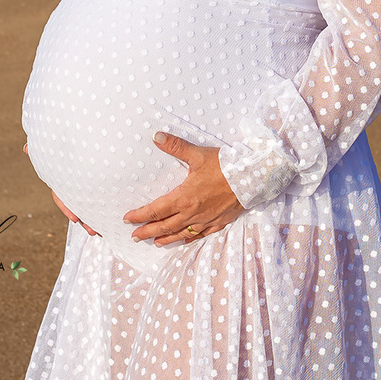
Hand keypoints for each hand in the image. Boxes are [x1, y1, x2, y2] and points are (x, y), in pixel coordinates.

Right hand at [23, 141, 98, 235]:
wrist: (73, 142)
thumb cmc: (60, 147)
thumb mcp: (53, 150)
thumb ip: (39, 150)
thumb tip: (26, 148)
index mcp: (61, 180)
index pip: (62, 197)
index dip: (67, 208)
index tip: (75, 219)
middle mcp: (71, 186)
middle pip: (77, 207)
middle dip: (84, 219)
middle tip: (93, 231)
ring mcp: (83, 187)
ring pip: (88, 206)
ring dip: (95, 220)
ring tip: (103, 230)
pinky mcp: (95, 185)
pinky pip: (98, 200)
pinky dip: (103, 209)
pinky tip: (110, 219)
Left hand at [124, 132, 243, 245]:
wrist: (252, 178)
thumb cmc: (225, 166)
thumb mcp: (198, 154)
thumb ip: (175, 146)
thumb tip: (156, 136)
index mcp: (184, 197)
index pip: (156, 210)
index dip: (140, 215)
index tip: (128, 219)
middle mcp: (192, 213)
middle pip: (164, 226)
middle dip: (147, 231)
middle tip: (135, 236)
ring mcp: (205, 220)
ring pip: (180, 234)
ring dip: (165, 238)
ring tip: (154, 242)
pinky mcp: (218, 222)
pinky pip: (199, 235)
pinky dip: (188, 239)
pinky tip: (184, 240)